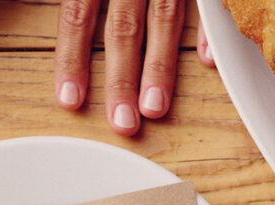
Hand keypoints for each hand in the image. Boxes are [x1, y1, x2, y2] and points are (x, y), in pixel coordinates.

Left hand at [54, 0, 216, 135]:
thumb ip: (81, 4)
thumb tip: (67, 27)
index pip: (77, 16)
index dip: (72, 58)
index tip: (70, 99)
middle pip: (123, 29)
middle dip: (122, 79)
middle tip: (122, 122)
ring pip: (163, 19)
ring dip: (160, 67)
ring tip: (155, 108)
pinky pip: (206, 1)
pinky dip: (207, 31)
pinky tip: (207, 62)